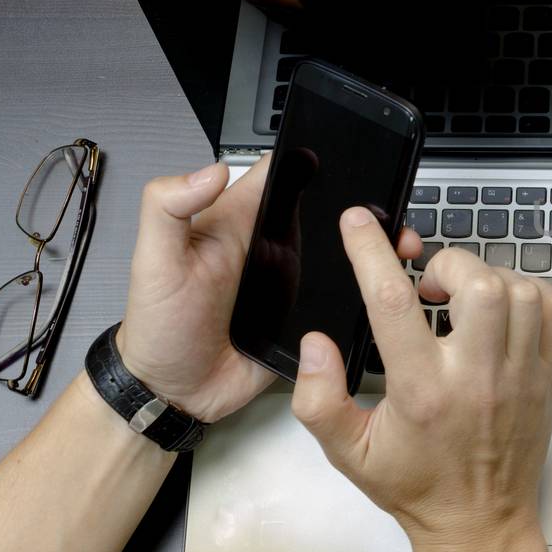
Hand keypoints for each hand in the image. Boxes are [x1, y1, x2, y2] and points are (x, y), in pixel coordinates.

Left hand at [116, 159, 421, 423]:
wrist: (174, 393)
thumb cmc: (158, 328)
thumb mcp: (153, 263)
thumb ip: (168, 210)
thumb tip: (211, 169)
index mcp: (237, 224)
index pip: (279, 177)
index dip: (310, 161)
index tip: (346, 158)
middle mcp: (271, 248)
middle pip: (324, 213)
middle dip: (358, 210)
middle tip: (389, 217)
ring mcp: (293, 283)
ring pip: (341, 256)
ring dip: (368, 253)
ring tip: (398, 252)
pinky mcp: (307, 318)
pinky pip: (343, 301)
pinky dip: (364, 296)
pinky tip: (383, 294)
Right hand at [291, 207, 551, 551]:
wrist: (480, 522)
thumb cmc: (417, 486)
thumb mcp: (347, 452)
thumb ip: (317, 398)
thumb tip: (316, 345)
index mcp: (422, 392)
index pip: (394, 302)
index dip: (371, 253)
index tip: (359, 225)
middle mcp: (476, 377)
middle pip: (477, 284)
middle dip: (448, 264)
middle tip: (430, 284)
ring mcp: (518, 374)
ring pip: (519, 291)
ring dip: (487, 278)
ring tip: (463, 300)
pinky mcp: (546, 375)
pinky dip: (529, 293)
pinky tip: (501, 311)